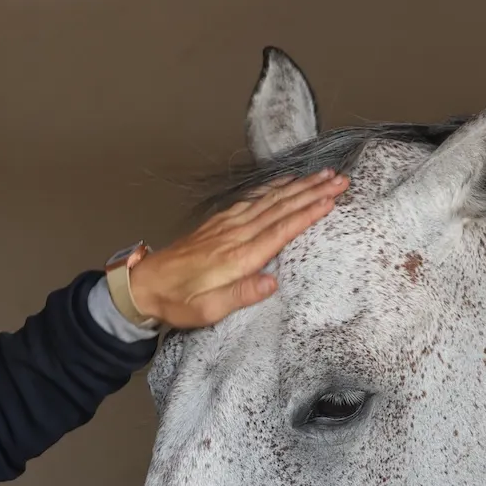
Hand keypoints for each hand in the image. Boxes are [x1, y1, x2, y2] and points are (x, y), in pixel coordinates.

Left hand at [126, 169, 349, 328]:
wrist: (145, 285)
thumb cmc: (178, 302)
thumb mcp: (207, 310)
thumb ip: (240, 295)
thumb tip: (272, 283)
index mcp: (237, 258)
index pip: (279, 231)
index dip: (307, 214)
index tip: (331, 200)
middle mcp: (234, 235)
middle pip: (280, 208)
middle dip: (312, 192)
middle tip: (340, 180)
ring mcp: (227, 225)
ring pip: (269, 200)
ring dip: (298, 186)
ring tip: (323, 175)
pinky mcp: (219, 223)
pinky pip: (252, 200)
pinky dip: (273, 188)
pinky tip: (286, 181)